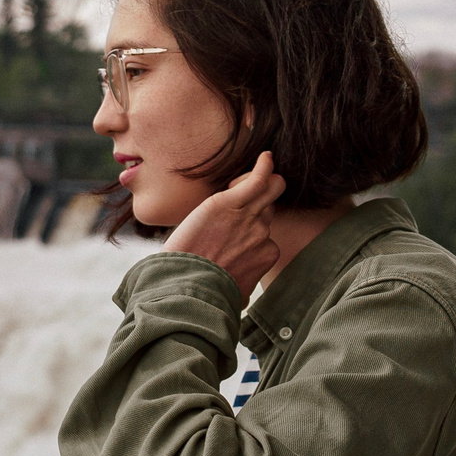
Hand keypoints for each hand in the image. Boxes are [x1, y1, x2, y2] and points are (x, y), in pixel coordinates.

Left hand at [161, 152, 285, 296]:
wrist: (186, 283)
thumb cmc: (204, 289)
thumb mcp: (235, 294)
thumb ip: (243, 288)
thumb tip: (241, 300)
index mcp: (266, 253)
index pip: (267, 230)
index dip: (249, 227)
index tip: (228, 234)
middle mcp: (263, 233)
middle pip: (267, 206)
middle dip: (253, 203)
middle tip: (226, 211)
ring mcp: (250, 217)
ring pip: (269, 187)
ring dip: (252, 184)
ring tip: (231, 189)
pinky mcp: (230, 202)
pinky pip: (258, 178)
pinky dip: (263, 165)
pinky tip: (265, 156)